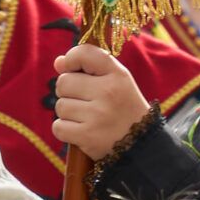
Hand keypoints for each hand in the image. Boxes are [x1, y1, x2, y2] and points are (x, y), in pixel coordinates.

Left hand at [51, 43, 151, 162]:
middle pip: (64, 82)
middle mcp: (108, 92)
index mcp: (118, 75)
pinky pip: (58, 127)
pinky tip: (80, 132)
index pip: (84, 53)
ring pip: (60, 106)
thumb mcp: (117, 82)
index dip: (71, 59)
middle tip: (85, 102)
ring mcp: (98, 115)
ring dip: (68, 113)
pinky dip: (65, 130)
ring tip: (87, 118)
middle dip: (68, 92)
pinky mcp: (88, 137)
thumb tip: (58, 62)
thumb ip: (89, 67)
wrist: (141, 146)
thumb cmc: (124, 109)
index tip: (71, 68)